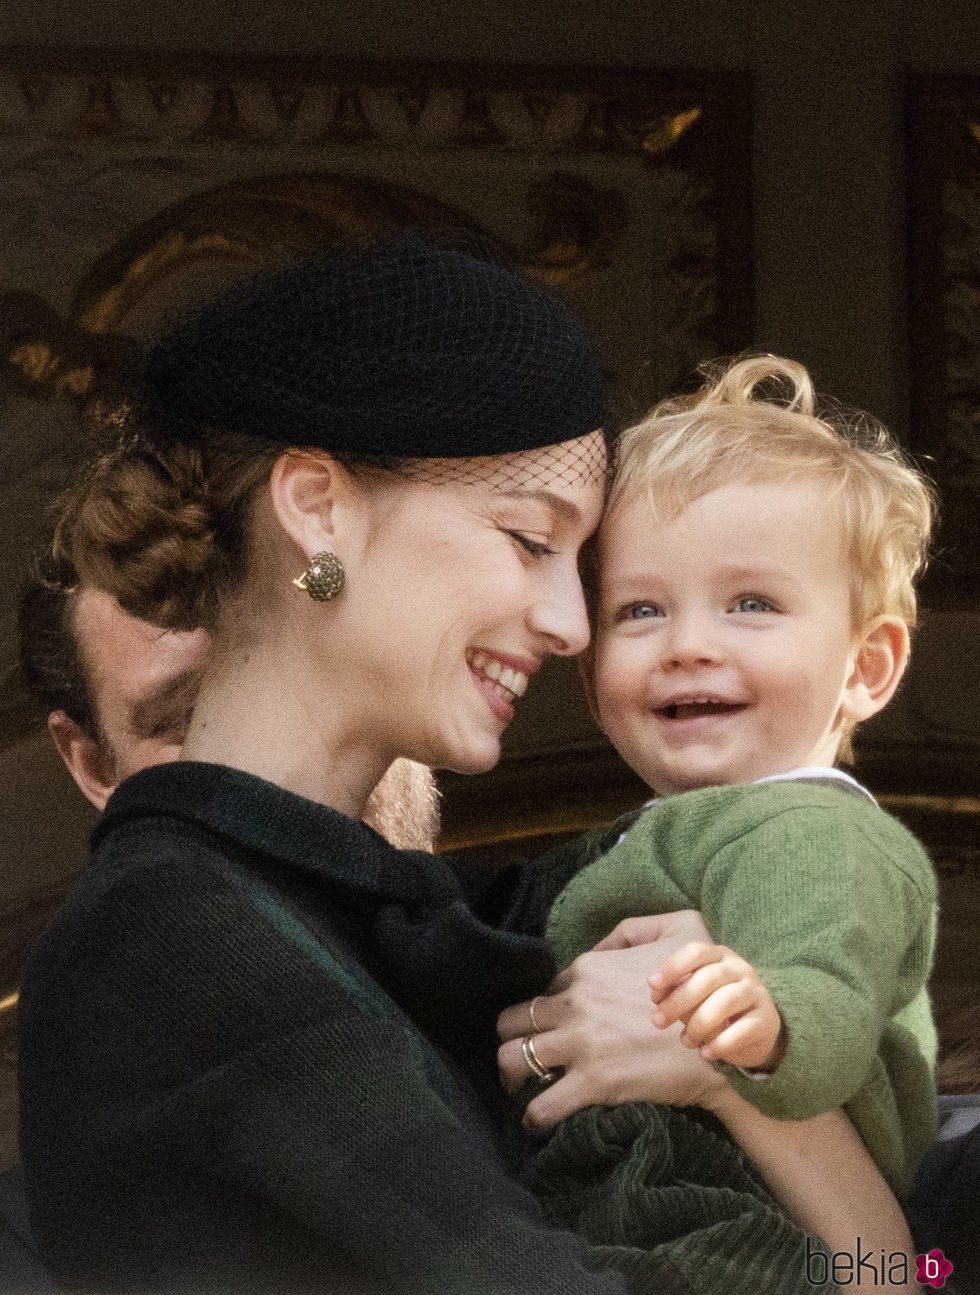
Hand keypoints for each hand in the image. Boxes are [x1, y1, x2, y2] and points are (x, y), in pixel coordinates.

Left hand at [497, 911, 724, 1132]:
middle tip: (519, 1054)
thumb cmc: (702, 987)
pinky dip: (532, 1117)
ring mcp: (581, 1044)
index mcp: (589, 968)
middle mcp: (576, 1003)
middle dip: (510, 1038)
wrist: (722, 1041)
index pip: (545, 991)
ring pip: (511, 1058)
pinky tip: (535, 1121)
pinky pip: (542, 1105)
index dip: (545, 1011)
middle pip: (512, 1021)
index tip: (550, 1026)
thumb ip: (632, 931)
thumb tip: (598, 949)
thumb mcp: (677, 932)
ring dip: (510, 1074)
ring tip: (518, 1086)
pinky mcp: (593, 1083)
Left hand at [649, 940, 784, 1071]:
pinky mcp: (767, 1019)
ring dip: (699, 1023)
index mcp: (719, 956)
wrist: (756, 1031)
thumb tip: (656, 995)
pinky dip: (721, 1043)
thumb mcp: (693, 996)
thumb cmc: (715, 1007)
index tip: (652, 985)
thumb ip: (676, 991)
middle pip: (708, 978)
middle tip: (658, 1021)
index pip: (696, 952)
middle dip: (678, 1001)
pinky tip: (706, 1053)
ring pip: (725, 1001)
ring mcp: (756, 992)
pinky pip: (743, 1029)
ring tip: (685, 1041)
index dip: (673, 966)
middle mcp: (740, 968)